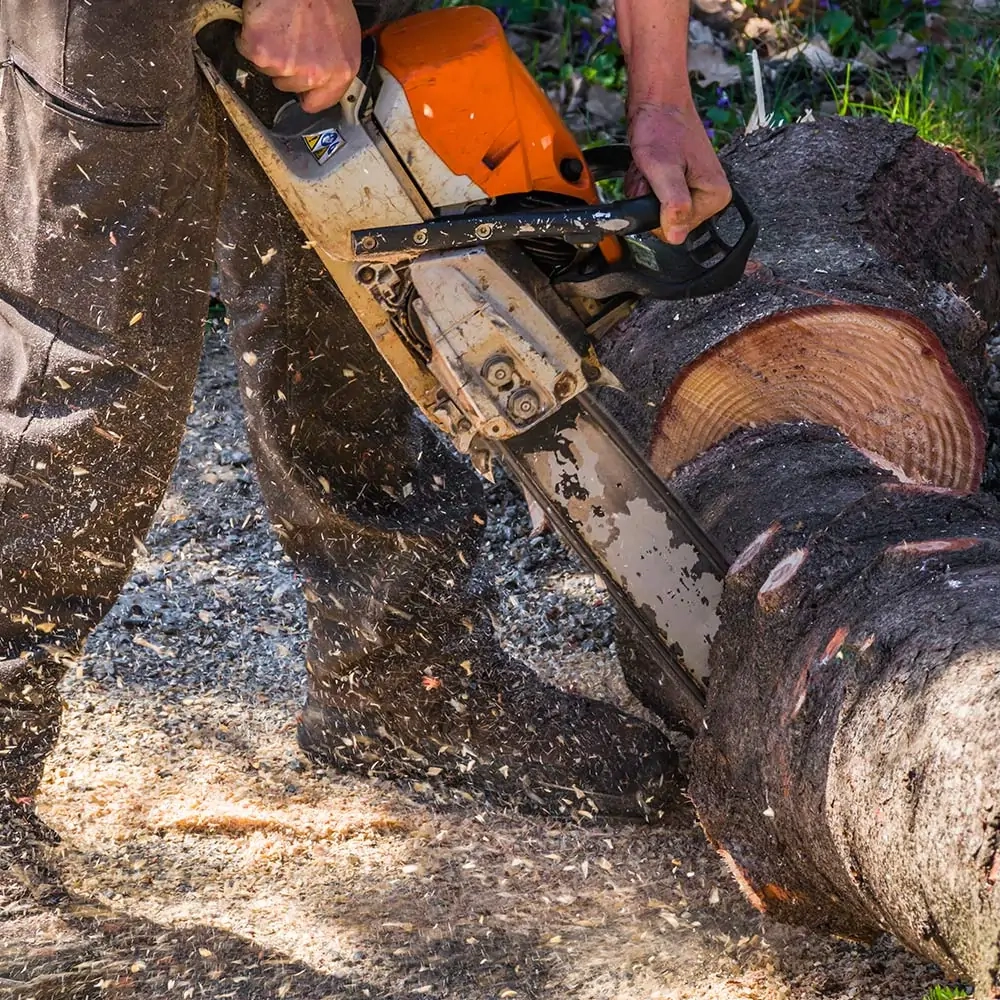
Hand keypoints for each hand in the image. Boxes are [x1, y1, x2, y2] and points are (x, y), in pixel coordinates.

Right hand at [238, 0, 361, 112]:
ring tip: (280, 26)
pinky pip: (248, 52)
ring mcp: (287, 66)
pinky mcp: (262, 53)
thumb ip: (334, 63)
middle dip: (285, 66)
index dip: (305, 93)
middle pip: (288, 87)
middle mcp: (315, 74)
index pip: (317, 103)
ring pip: (268, 71)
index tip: (298, 88)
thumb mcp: (344, 34)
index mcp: (341, 71)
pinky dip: (249, 37)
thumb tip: (322, 79)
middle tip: (290, 37)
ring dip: (269, 51)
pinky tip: (264, 22)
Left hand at [627, 100, 731, 244]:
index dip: (657, 212)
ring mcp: (696, 188)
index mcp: (715, 196)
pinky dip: (646, 184)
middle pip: (668, 221)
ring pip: (658, 210)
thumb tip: (676, 235)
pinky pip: (656, 198)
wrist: (657, 101)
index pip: (677, 230)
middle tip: (651, 174)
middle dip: (650, 200)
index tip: (657, 185)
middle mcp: (710, 195)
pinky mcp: (682, 182)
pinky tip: (649, 168)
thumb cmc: (661, 127)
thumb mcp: (663, 169)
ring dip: (645, 191)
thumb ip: (673, 204)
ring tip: (650, 168)